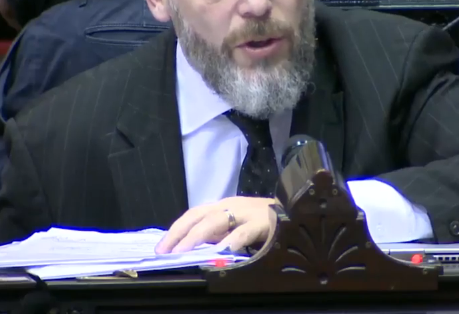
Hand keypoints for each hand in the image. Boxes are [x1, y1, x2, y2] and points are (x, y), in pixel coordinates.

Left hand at [155, 196, 278, 253]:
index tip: (161, 247)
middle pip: (198, 217)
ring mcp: (245, 212)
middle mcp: (230, 205)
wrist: (297, 210)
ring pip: (215, 222)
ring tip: (183, 252)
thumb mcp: (237, 226)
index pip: (193, 215)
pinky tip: (221, 252)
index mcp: (222, 206)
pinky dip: (230, 242)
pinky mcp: (262, 223)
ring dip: (196, 237)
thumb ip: (218, 234)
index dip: (175, 230)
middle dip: (179, 234)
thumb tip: (194, 249)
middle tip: (165, 252)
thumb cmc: (264, 222)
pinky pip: (243, 233)